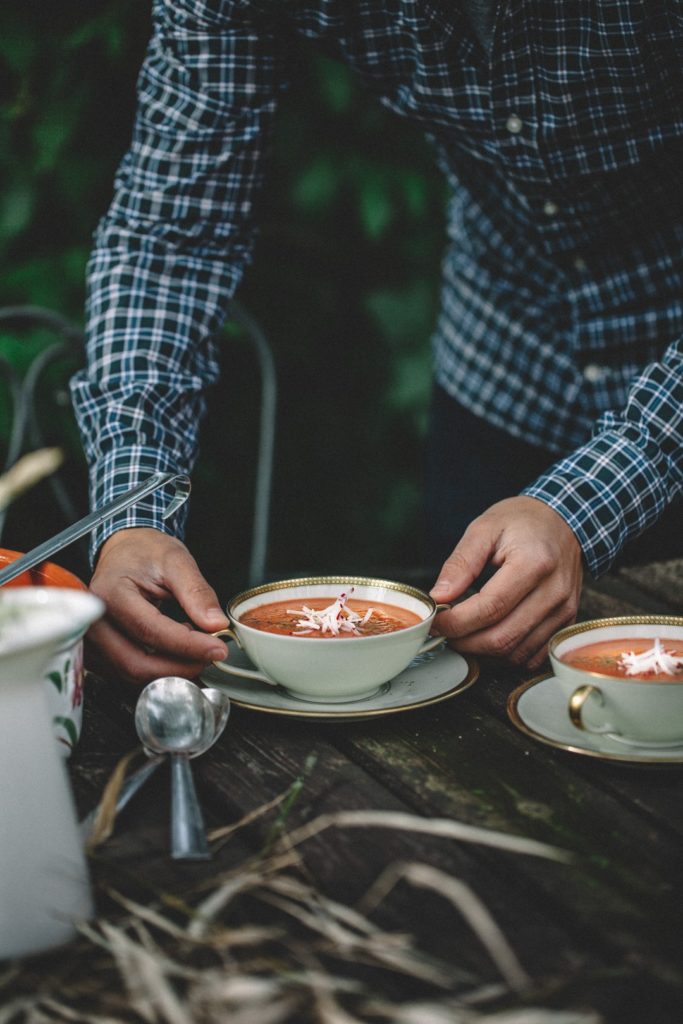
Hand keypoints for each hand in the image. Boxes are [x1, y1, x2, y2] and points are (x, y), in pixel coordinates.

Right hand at [86, 528, 228, 685]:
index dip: (188, 646)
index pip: (150, 631)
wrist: (123, 550)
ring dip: (170, 669)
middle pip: (136, 663)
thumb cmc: (144, 552)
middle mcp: (93, 621)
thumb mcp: (176, 560)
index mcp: (110, 594)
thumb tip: (215, 624)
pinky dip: (157, 669)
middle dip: (180, 667)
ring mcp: (91, 640)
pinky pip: (128, 672)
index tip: (217, 648)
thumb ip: (197, 593)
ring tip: (193, 645)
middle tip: (210, 655)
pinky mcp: (98, 652)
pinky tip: (175, 650)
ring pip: (132, 673)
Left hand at [429, 497, 582, 670]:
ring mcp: (563, 610)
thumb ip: (460, 564)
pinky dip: (505, 655)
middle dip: (465, 642)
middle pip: (503, 636)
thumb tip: (439, 597)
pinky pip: (532, 655)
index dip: (458, 622)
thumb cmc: (522, 522)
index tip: (436, 621)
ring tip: (462, 635)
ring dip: (482, 652)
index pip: (490, 607)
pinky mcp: (566, 621)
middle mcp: (554, 591)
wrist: (563, 521)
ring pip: (516, 652)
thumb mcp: (484, 529)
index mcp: (534, 563)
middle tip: (445, 632)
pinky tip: (487, 640)